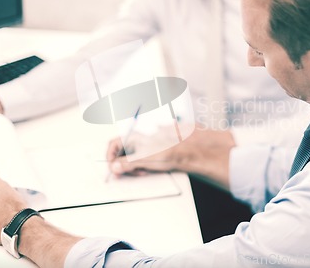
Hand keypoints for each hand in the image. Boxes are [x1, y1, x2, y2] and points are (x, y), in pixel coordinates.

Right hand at [107, 127, 235, 189]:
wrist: (199, 151)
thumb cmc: (178, 152)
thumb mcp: (150, 160)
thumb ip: (130, 163)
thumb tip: (115, 167)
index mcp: (139, 136)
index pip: (115, 142)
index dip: (110, 155)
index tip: (112, 168)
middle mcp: (145, 136)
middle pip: (126, 149)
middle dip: (126, 162)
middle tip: (133, 172)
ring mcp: (153, 141)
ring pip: (137, 153)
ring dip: (138, 164)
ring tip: (146, 171)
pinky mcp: (162, 147)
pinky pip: (148, 155)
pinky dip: (148, 163)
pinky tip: (156, 167)